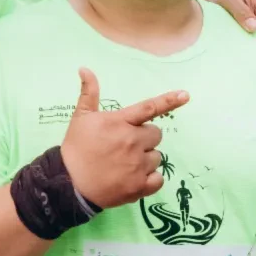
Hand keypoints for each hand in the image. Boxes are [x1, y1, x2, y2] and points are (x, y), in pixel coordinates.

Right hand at [60, 68, 187, 209]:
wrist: (69, 183)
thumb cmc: (76, 148)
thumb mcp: (80, 118)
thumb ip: (89, 93)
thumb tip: (85, 68)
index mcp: (119, 122)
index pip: (149, 108)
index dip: (169, 100)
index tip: (186, 95)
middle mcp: (132, 141)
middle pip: (156, 134)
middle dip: (145, 137)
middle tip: (127, 145)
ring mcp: (137, 165)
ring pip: (157, 157)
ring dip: (146, 158)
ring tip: (126, 163)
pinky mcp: (139, 187)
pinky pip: (158, 179)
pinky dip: (150, 179)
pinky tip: (135, 178)